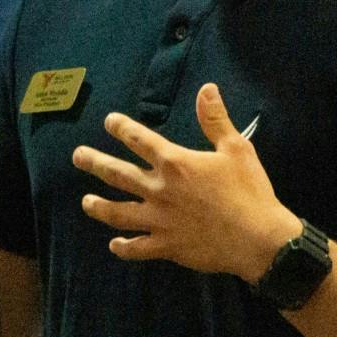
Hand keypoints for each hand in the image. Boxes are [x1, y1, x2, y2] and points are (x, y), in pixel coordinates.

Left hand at [71, 82, 300, 280]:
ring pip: (119, 213)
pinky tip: (114, 245)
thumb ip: (216, 119)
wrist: (259, 238)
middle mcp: (160, 190)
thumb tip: (206, 88)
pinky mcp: (167, 246)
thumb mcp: (236, 149)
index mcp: (175, 163)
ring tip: (85, 202)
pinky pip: (138, 248)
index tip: (109, 121)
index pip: (140, 139)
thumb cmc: (249, 191)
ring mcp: (160, 220)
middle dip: (95, 162)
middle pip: (118, 173)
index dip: (122, 128)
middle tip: (77, 156)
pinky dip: (124, 247)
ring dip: (99, 206)